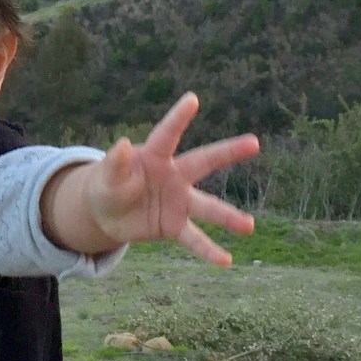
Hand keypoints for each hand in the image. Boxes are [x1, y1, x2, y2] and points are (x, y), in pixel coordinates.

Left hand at [42, 92, 258, 263]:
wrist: (106, 214)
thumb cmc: (107, 185)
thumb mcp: (105, 176)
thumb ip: (114, 162)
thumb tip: (122, 143)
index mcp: (154, 156)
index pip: (168, 134)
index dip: (179, 118)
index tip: (192, 99)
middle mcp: (174, 176)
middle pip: (204, 161)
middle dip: (229, 151)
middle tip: (254, 142)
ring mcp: (177, 201)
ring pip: (207, 207)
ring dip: (228, 217)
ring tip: (249, 226)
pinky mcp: (173, 225)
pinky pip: (194, 239)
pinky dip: (208, 251)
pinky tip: (226, 261)